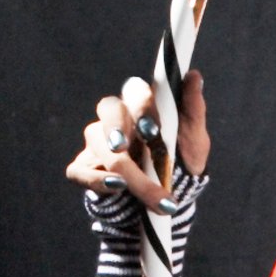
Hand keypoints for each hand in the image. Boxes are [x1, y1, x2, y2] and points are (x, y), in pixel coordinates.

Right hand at [66, 69, 208, 206]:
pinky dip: (97, 180)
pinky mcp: (85, 168)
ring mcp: (98, 143)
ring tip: (152, 195)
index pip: (135, 92)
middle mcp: (116, 120)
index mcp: (141, 107)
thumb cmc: (181, 163)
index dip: (142, 107)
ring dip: (126, 171)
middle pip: (108, 110)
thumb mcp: (194, 141)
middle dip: (115, 127)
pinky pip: (81, 171)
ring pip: (100, 146)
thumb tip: (194, 77)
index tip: (153, 130)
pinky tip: (117, 188)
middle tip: (123, 146)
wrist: (167, 199)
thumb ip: (194, 111)